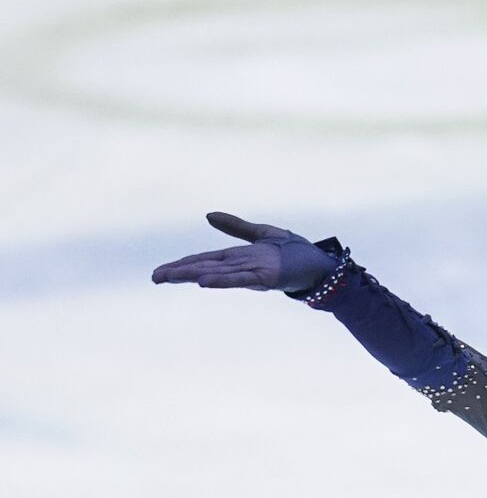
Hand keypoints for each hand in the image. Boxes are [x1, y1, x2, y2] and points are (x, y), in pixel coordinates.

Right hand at [151, 212, 336, 292]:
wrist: (321, 264)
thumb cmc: (295, 252)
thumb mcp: (262, 233)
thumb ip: (236, 226)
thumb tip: (208, 215)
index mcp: (237, 258)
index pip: (203, 261)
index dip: (181, 264)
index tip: (160, 271)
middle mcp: (240, 267)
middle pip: (204, 268)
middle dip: (179, 273)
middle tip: (154, 277)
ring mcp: (251, 273)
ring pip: (216, 274)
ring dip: (191, 276)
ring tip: (168, 277)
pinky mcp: (265, 277)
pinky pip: (239, 279)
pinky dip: (221, 281)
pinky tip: (202, 282)